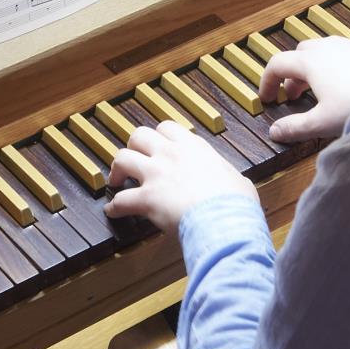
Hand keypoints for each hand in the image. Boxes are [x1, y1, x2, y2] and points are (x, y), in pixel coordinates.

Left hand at [104, 121, 255, 234]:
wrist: (226, 221)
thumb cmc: (236, 203)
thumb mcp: (237, 179)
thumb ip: (227, 175)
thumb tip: (234, 182)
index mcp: (194, 147)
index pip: (167, 128)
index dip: (158, 137)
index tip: (156, 146)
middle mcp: (171, 155)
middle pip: (139, 135)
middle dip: (133, 147)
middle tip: (134, 161)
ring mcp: (156, 174)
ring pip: (122, 159)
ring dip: (117, 170)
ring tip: (117, 181)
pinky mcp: (146, 198)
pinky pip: (120, 199)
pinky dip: (114, 207)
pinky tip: (113, 211)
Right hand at [259, 37, 349, 142]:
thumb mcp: (322, 122)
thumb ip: (295, 127)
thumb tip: (275, 131)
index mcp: (311, 62)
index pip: (277, 64)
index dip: (267, 81)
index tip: (267, 98)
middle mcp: (328, 48)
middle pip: (298, 54)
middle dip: (290, 75)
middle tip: (292, 96)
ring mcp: (349, 47)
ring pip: (320, 52)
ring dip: (311, 70)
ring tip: (316, 92)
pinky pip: (341, 54)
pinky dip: (332, 67)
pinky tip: (342, 87)